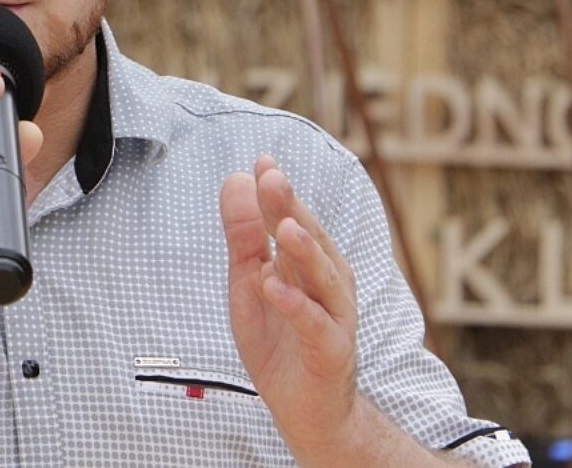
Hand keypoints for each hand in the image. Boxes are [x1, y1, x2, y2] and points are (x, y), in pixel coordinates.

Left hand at [220, 154, 359, 462]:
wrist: (305, 410)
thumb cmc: (279, 342)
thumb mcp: (249, 283)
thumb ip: (245, 236)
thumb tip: (237, 180)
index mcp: (307, 263)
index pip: (293, 219)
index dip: (278, 192)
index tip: (261, 161)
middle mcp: (327, 282)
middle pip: (311, 240)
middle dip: (292, 208)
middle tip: (272, 177)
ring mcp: (334, 316)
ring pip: (324, 277)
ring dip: (306, 251)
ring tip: (285, 226)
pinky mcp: (332, 350)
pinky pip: (316, 324)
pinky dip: (296, 305)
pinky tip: (274, 286)